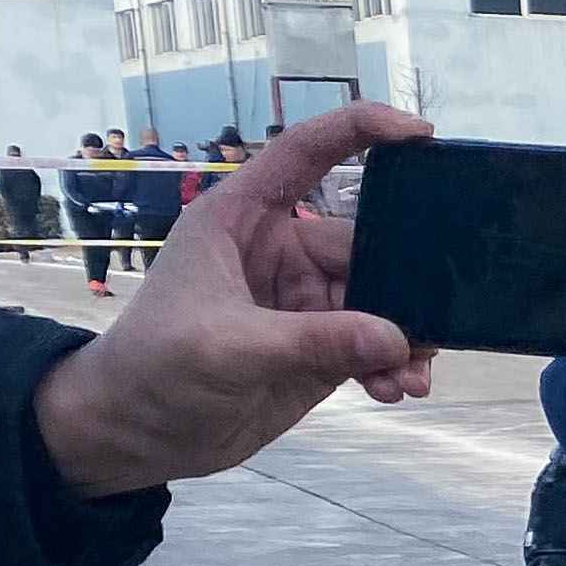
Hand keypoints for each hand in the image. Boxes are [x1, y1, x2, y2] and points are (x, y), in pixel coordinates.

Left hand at [30, 101, 439, 499]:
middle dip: (402, 282)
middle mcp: (278, 252)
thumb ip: (315, 342)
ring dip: (404, 337)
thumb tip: (399, 340)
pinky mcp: (318, 349)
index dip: (358, 131)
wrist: (134, 433)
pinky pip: (373, 345)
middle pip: (363, 244)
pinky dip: (392, 365)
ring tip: (411, 379)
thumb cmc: (156, 368)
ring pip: (379, 301)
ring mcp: (302, 302)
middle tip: (432, 325)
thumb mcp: (228, 348)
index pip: (304, 154)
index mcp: (242, 221)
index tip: (421, 134)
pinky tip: (395, 390)